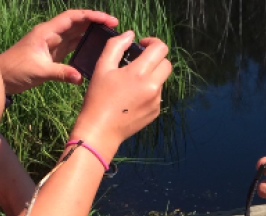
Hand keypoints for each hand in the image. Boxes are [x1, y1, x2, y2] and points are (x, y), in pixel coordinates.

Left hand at [0, 10, 118, 94]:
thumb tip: (80, 77)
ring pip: (76, 33)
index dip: (91, 16)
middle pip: (77, 22)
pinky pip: (72, 45)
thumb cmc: (16, 70)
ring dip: (91, 32)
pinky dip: (84, 45)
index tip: (108, 20)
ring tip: (108, 35)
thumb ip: (61, 73)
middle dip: (95, 22)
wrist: (2, 77)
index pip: (72, 18)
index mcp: (47, 32)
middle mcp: (51, 34)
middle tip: (114, 26)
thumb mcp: (39, 71)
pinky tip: (95, 48)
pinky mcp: (53, 54)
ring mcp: (52, 44)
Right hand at [71, 32, 171, 156]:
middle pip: (166, 64)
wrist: (101, 130)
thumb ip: (116, 46)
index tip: (141, 46)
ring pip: (161, 80)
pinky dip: (148, 90)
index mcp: (140, 73)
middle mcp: (153, 87)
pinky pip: (157, 94)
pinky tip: (132, 97)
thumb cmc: (98, 97)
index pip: (161, 49)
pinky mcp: (156, 112)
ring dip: (151, 75)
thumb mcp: (102, 67)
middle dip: (155, 59)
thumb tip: (130, 34)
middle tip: (139, 62)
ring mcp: (156, 101)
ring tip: (131, 82)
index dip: (152, 42)